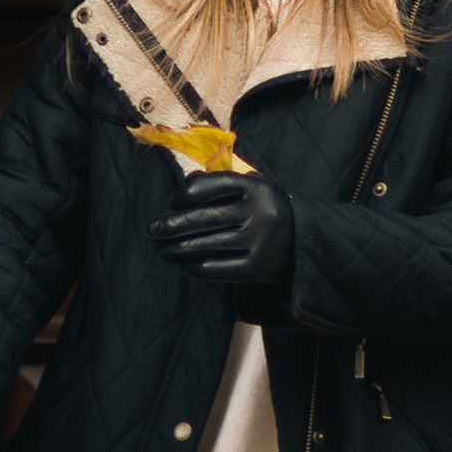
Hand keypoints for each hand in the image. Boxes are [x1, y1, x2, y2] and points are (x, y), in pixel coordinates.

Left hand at [149, 171, 295, 293]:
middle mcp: (258, 212)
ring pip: (208, 246)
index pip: (214, 185)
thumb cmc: (261, 210)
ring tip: (161, 250)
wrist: (300, 242)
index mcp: (254, 188)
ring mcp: (258, 241)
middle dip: (172, 225)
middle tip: (151, 230)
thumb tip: (186, 184)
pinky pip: (219, 269)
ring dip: (178, 249)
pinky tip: (183, 266)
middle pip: (205, 218)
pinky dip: (197, 268)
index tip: (174, 201)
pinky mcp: (257, 267)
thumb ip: (219, 183)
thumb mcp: (249, 188)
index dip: (188, 192)